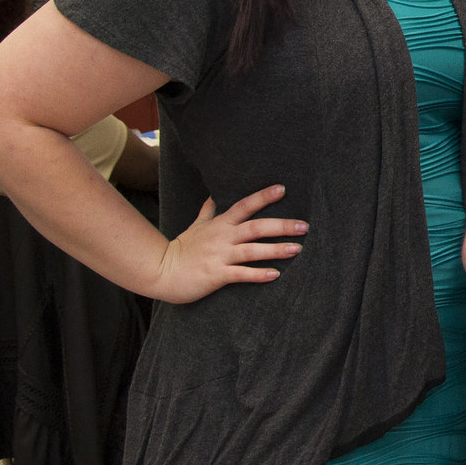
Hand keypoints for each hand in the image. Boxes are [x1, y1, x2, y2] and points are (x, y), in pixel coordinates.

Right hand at [150, 184, 305, 303]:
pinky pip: (241, 274)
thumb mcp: (196, 226)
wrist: (161, 271)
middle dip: (281, 226)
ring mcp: (220, 256)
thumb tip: (214, 195)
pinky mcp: (216, 275)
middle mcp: (223, 238)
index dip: (263, 197)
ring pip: (252, 251)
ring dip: (276, 250)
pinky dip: (258, 274)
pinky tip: (275, 274)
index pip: (244, 205)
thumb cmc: (182, 249)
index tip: (283, 189)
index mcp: (220, 224)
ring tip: (297, 249)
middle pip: (256, 227)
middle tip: (305, 226)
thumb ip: (208, 211)